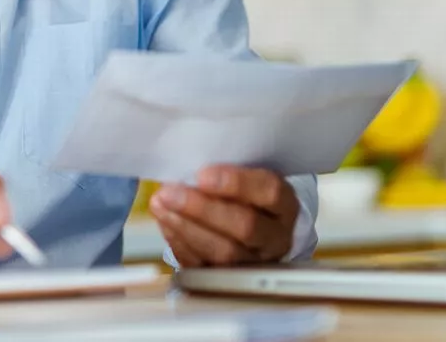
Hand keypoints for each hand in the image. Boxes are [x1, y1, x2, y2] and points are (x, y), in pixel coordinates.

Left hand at [149, 166, 298, 266]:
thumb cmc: (244, 194)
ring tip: (160, 205)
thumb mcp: (246, 176)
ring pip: (223, 252)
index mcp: (285, 205)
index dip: (236, 183)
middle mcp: (275, 238)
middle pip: (245, 227)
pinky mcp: (228, 279)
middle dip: (202, 209)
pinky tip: (166, 222)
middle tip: (169, 192)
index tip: (201, 174)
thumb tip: (187, 166)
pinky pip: (204, 266)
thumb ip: (225, 172)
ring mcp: (254, 263)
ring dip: (186, 227)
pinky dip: (180, 243)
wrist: (254, 226)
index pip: (269, 192)